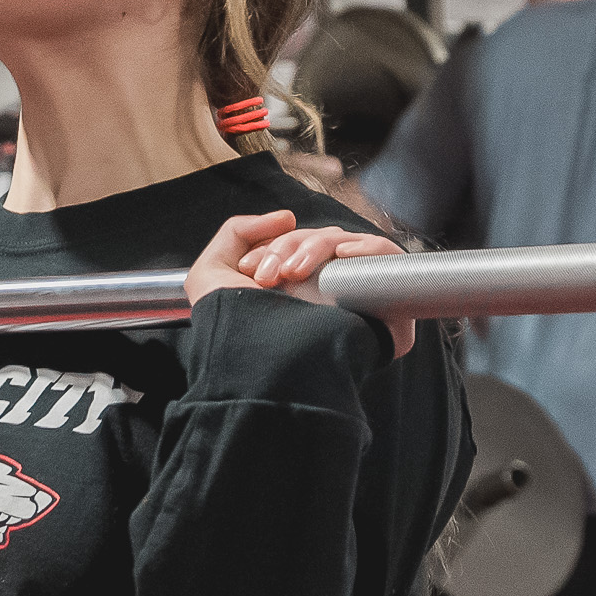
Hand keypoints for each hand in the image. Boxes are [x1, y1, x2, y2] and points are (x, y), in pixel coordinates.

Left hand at [185, 209, 414, 355]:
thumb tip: (286, 217)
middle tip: (268, 278)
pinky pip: (384, 255)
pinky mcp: (381, 301)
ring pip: (344, 244)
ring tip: (293, 274)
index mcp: (291, 284)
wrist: (263, 377)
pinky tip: (343, 256)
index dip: (272, 246)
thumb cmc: (237, 335)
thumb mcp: (211, 276)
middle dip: (288, 248)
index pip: (294, 244)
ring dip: (314, 248)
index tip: (250, 270)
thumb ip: (236, 232)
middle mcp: (322, 287)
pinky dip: (365, 247)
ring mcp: (352, 293)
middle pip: (319, 240)